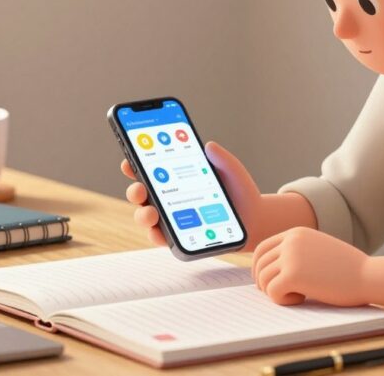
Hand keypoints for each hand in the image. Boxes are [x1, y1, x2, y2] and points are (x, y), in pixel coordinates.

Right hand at [122, 141, 263, 247]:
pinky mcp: (179, 236)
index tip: (129, 161)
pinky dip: (157, 235)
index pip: (149, 169)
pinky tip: (159, 232)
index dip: (134, 164)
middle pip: (141, 193)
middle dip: (134, 190)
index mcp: (176, 177)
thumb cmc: (240, 191)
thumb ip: (222, 158)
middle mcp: (169, 197)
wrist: (255, 219)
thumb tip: (209, 145)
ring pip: (146, 216)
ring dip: (142, 215)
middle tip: (139, 189)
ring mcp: (172, 218)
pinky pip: (162, 238)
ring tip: (150, 212)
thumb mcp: (232, 170)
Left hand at [252, 227, 369, 306]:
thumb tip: (269, 270)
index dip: (260, 268)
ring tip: (299, 294)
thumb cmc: (348, 269)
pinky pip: (272, 292)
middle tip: (279, 293)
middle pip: (259, 264)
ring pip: (264, 279)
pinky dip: (283, 300)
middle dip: (264, 282)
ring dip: (277, 292)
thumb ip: (297, 253)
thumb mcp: (319, 250)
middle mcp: (290, 241)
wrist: (369, 275)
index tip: (267, 281)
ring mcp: (290, 256)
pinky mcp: (292, 275)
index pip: (262, 249)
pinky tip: (302, 299)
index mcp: (295, 233)